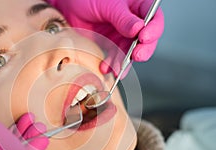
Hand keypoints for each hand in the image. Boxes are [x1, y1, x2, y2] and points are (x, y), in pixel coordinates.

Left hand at [47, 0, 163, 76]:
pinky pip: (115, 58)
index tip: (144, 37)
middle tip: (136, 56)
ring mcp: (122, 36)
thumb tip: (138, 29)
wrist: (69, 7)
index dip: (153, 29)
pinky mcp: (111, 45)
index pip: (154, 18)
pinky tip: (106, 67)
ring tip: (118, 68)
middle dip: (143, 50)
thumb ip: (122, 17)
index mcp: (138, 6)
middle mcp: (134, 23)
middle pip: (146, 40)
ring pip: (130, 52)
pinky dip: (112, 65)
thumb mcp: (108, 5)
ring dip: (125, 62)